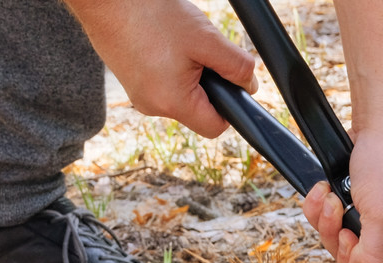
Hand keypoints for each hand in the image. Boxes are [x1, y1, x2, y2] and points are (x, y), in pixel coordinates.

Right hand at [67, 0, 257, 137]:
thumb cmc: (151, 14)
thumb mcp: (206, 39)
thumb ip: (236, 66)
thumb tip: (250, 86)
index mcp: (171, 103)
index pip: (215, 127)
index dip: (230, 108)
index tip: (230, 81)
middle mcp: (152, 107)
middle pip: (198, 110)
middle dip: (209, 84)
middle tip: (201, 52)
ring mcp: (138, 95)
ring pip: (181, 95)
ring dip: (190, 73)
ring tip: (180, 43)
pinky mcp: (132, 81)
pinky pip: (163, 83)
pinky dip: (172, 67)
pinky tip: (165, 43)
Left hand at [302, 128, 382, 262]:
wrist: (380, 123)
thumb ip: (375, 256)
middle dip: (349, 254)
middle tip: (346, 231)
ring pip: (350, 251)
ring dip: (331, 228)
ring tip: (332, 203)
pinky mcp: (364, 213)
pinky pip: (337, 228)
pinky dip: (325, 213)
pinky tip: (325, 194)